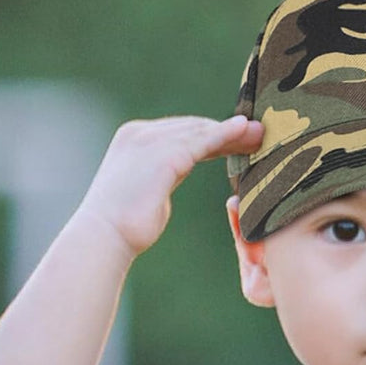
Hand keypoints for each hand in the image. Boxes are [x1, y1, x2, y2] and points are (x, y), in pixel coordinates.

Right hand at [76, 114, 262, 256]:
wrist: (105, 236)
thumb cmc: (125, 225)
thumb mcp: (149, 188)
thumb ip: (163, 174)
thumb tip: (177, 172)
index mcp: (135, 139)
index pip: (182, 133)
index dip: (213, 135)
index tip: (239, 140)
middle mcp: (141, 134)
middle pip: (194, 128)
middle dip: (227, 131)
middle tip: (258, 133)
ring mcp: (150, 141)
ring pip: (201, 131)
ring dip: (233, 132)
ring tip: (260, 133)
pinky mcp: (164, 155)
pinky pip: (202, 141)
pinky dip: (225, 135)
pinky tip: (244, 130)